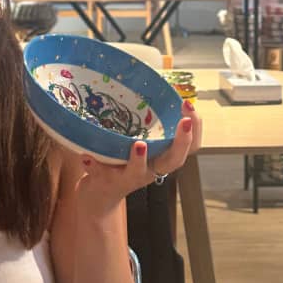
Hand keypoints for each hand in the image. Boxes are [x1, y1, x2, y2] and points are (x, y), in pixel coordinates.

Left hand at [76, 100, 201, 215]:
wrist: (99, 195)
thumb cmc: (123, 162)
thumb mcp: (141, 144)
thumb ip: (147, 126)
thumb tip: (150, 87)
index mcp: (162, 158)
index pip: (191, 146)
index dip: (196, 128)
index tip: (188, 105)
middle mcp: (151, 170)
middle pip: (174, 160)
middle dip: (181, 141)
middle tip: (183, 121)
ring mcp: (128, 178)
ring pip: (138, 173)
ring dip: (139, 159)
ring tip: (139, 144)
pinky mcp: (106, 183)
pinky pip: (100, 175)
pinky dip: (94, 166)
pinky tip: (86, 157)